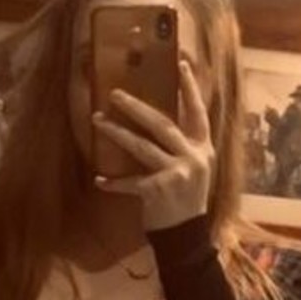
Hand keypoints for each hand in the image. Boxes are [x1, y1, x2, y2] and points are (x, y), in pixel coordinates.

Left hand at [92, 60, 215, 230]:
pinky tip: (99, 180)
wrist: (187, 235)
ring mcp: (174, 173)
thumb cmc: (186, 200)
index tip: (182, 64)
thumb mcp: (195, 169)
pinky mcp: (156, 190)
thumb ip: (185, 146)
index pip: (198, 112)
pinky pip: (129, 182)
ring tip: (97, 120)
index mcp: (203, 149)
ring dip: (116, 133)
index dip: (190, 88)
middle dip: (135, 107)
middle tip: (114, 93)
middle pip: (161, 123)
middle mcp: (192, 157)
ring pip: (140, 146)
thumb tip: (164, 120)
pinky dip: (113, 183)